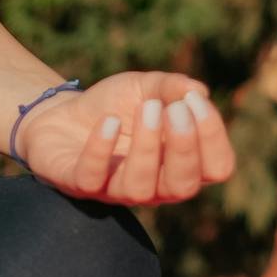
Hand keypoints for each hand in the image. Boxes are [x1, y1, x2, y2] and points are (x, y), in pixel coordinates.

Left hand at [16, 70, 235, 205]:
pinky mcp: (79, 184)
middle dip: (184, 147)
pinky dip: (101, 150)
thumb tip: (198, 91)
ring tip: (145, 108)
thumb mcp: (145, 87)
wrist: (61, 114)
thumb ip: (172, 87)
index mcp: (179, 163)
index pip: (216, 168)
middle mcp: (154, 185)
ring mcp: (116, 189)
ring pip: (140, 188)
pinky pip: (92, 179)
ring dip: (147, 148)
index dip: (213, 138)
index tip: (196, 100)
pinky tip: (108, 121)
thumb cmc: (114, 105)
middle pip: (183, 186)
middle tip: (174, 109)